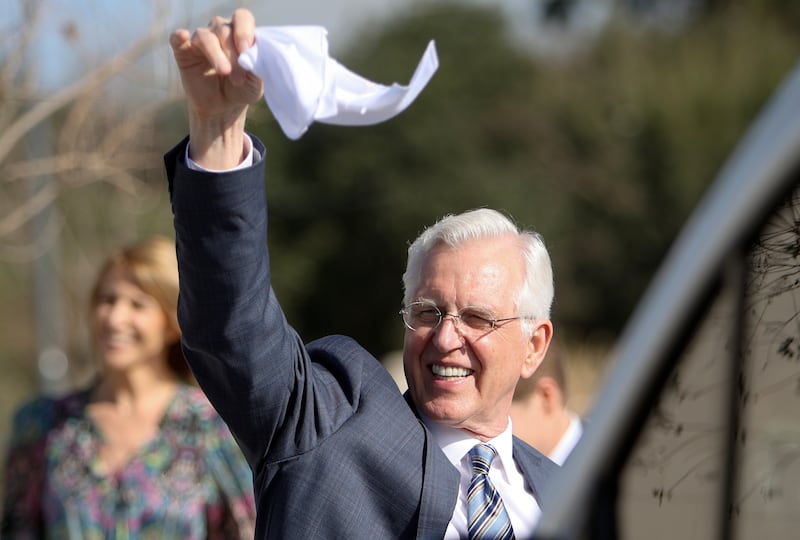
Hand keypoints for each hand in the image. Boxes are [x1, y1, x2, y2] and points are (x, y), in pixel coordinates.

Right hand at [170, 9, 263, 167]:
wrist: (223, 113)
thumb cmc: (242, 94)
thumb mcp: (256, 85)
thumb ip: (257, 69)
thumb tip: (251, 57)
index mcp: (241, 35)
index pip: (243, 18)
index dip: (245, 30)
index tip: (248, 50)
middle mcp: (220, 33)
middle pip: (223, 26)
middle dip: (233, 48)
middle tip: (239, 71)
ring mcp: (200, 42)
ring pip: (204, 34)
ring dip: (215, 52)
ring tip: (225, 74)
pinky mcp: (183, 52)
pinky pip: (178, 38)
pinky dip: (180, 38)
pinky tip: (184, 43)